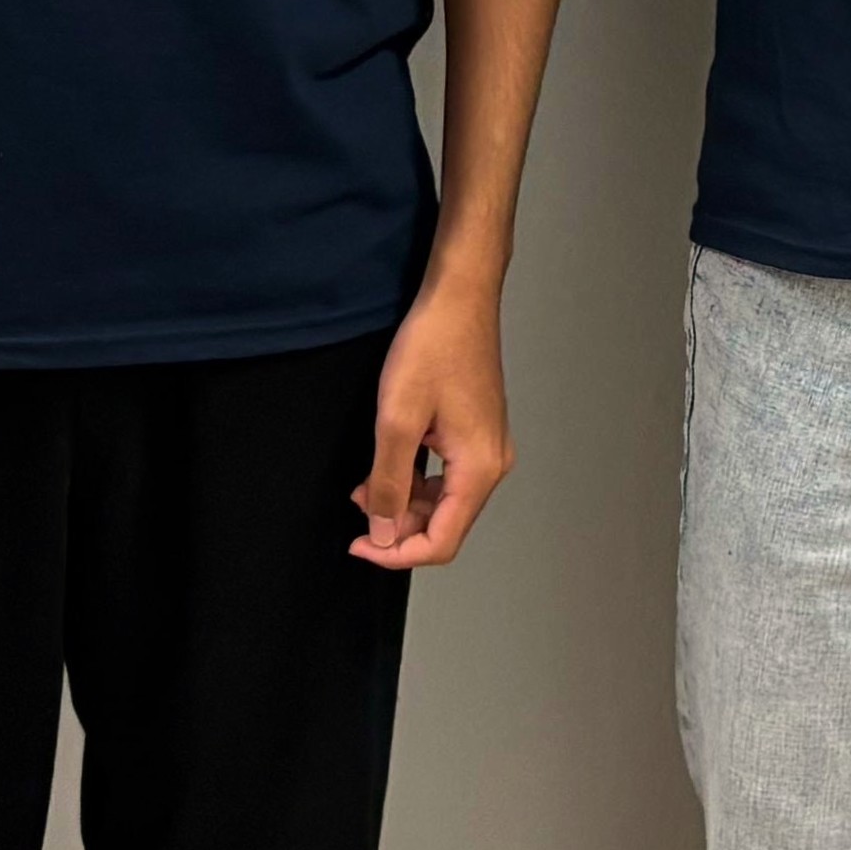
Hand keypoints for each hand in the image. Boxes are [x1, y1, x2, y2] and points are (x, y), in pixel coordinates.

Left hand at [350, 274, 512, 569]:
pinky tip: (390, 462)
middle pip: (444, 523)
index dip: (396, 553)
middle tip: (358, 503)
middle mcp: (491, 463)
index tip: (360, 544)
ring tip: (367, 482)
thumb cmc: (434, 346)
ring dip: (403, 501)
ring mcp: (487, 446)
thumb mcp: (397, 420)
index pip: (442, 541)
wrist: (459, 295)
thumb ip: (389, 484)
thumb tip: (383, 535)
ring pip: (443, 500)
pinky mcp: (476, 431)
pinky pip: (446, 474)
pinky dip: (415, 478)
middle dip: (397, 525)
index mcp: (480, 467)